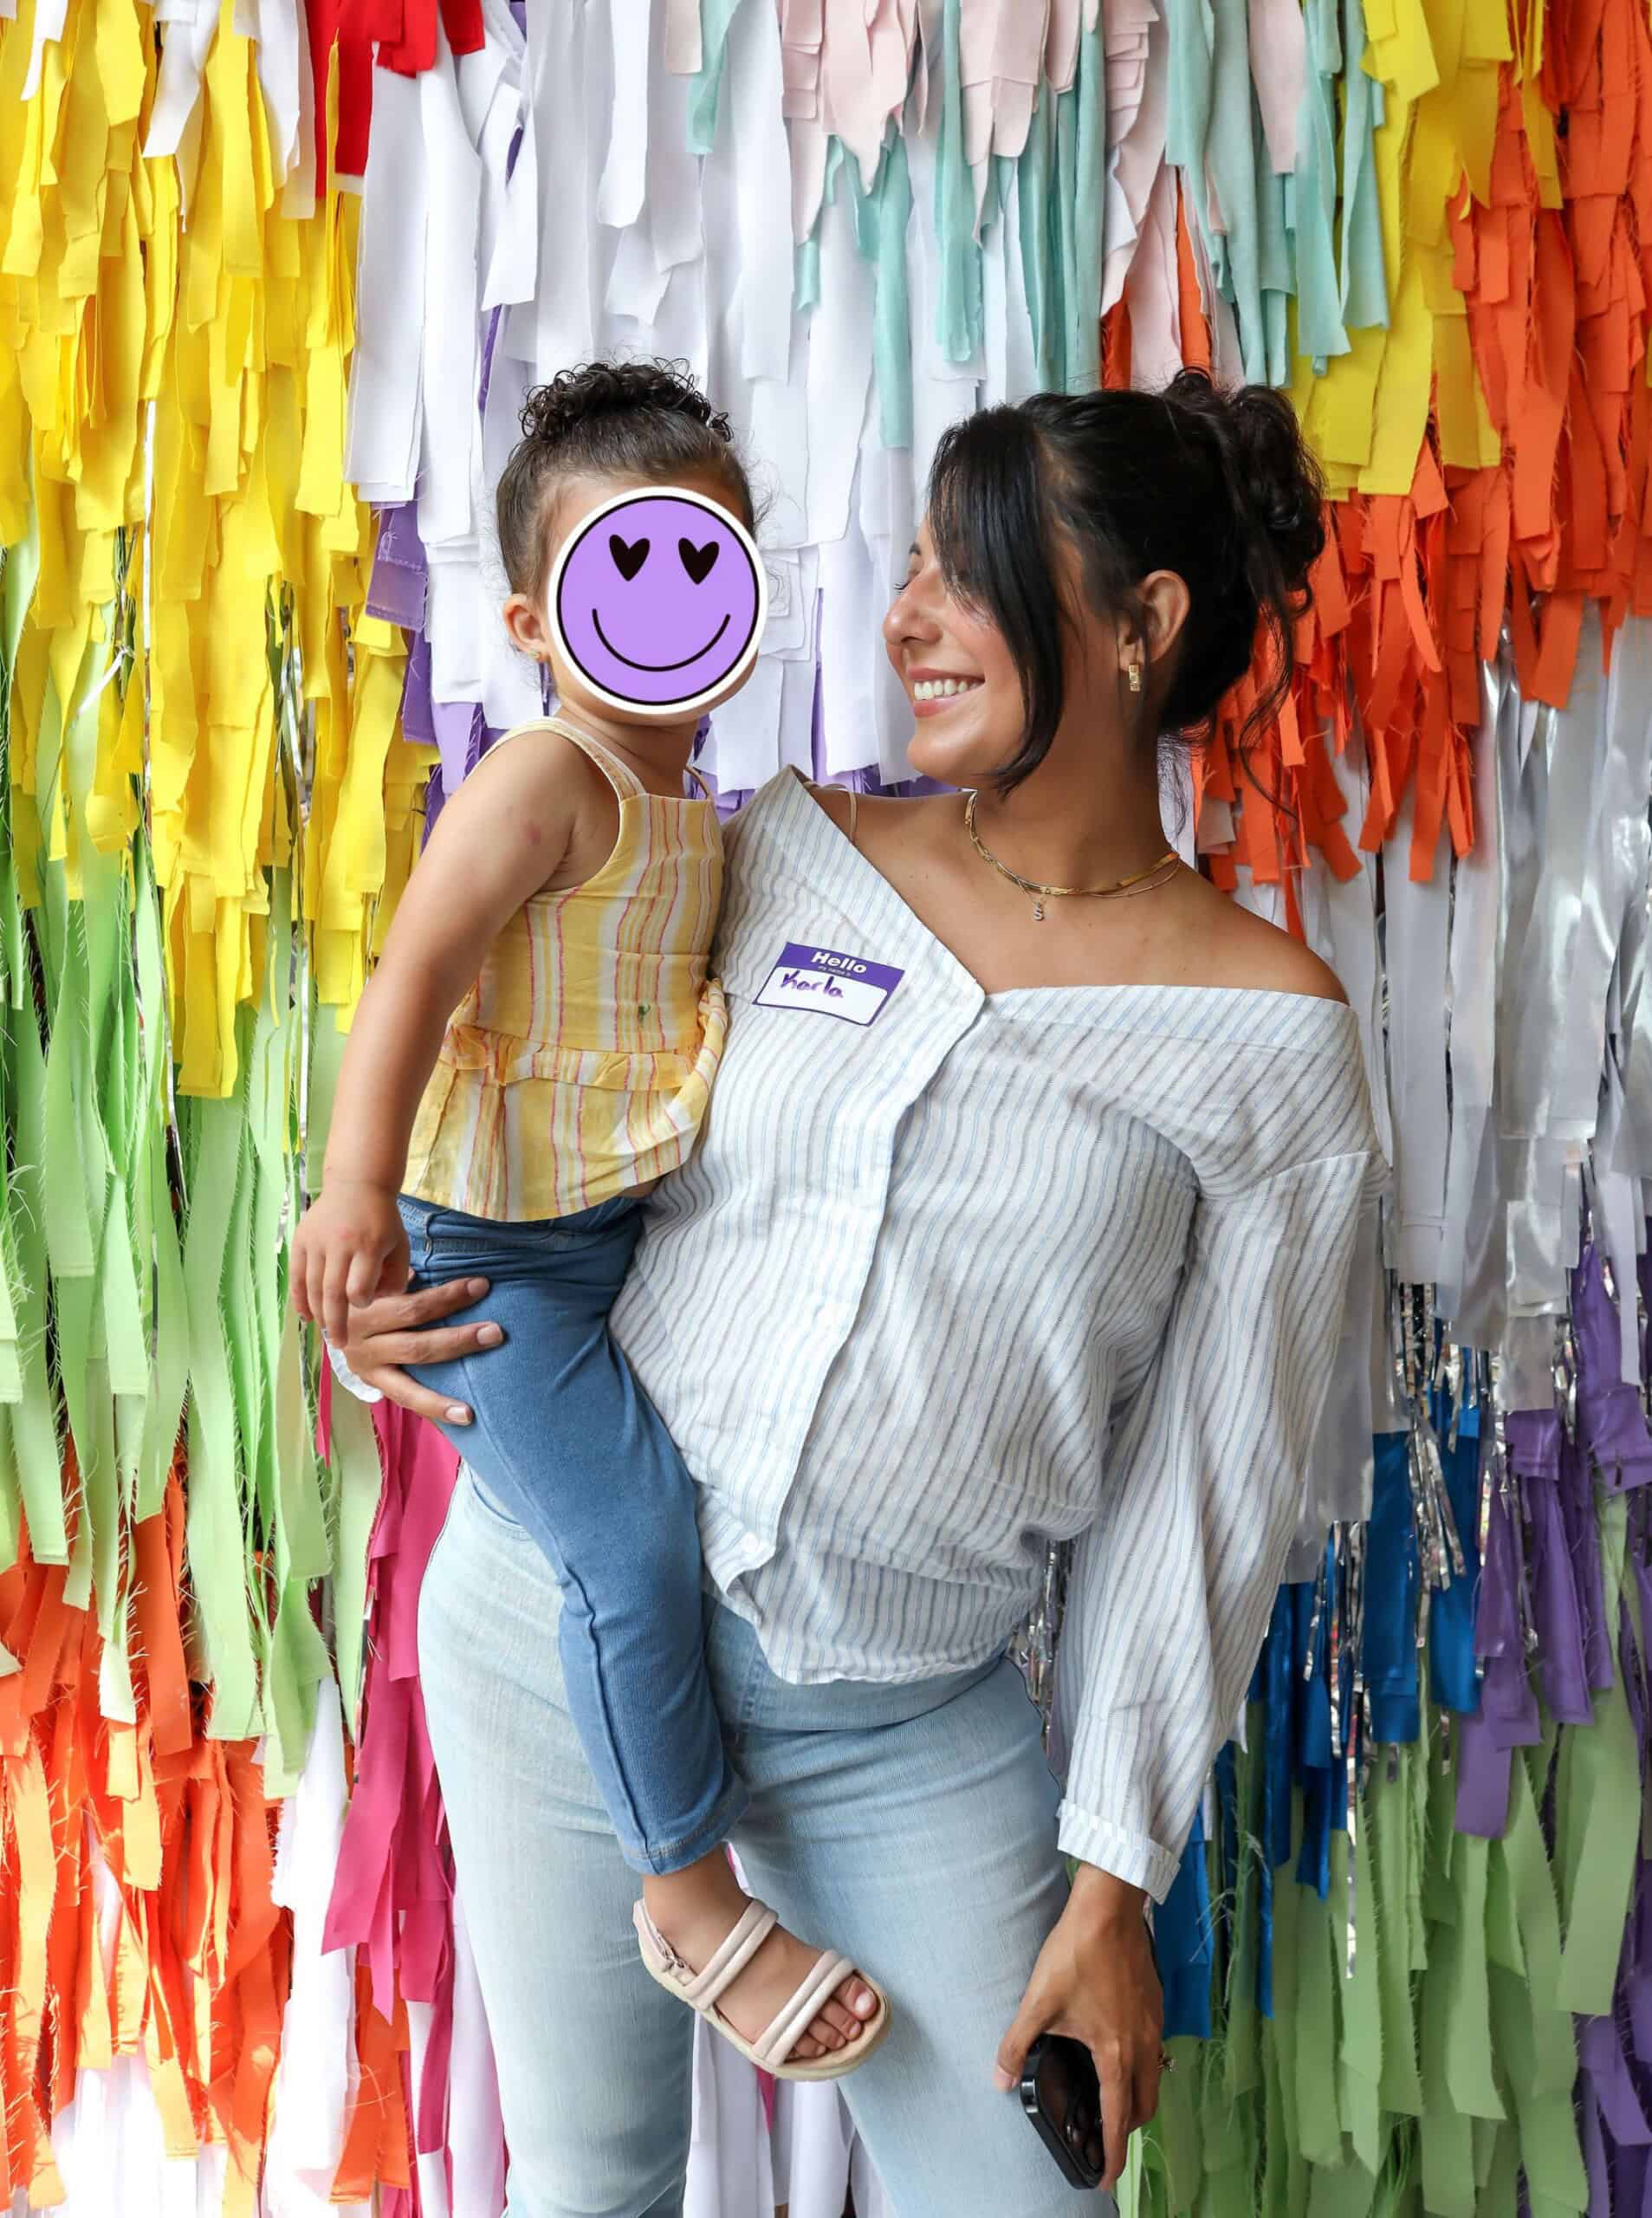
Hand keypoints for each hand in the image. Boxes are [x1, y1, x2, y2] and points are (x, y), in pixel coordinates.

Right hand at [291, 1180, 410, 1348]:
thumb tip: (379, 1305)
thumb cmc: (383, 1220)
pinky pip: (295, 1275)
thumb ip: (396, 1277)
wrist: (357, 1184)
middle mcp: (339, 1244)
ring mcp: (316, 1242)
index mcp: (368, 1246)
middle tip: (339, 1344)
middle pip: (332, 1292)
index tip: (365, 1303)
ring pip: (311, 1286)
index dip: (361, 1303)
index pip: (359, 1288)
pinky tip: (305, 1316)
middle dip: (335, 1322)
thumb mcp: (400, 1246)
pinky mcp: (301, 1240)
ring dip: (317, 1313)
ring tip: (325, 1331)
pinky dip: (299, 1298)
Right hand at [333, 1277, 506, 1426]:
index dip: (449, 1296)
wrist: (326, 1311)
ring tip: (473, 1407)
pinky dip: (434, 1409)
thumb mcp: (378, 1277)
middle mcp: (360, 1341)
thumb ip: (402, 1276)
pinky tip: (463, 1418)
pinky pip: (406, 1400)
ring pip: (410, 1381)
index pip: (412, 1305)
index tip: (482, 1285)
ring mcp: (366, 1367)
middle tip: (496, 1332)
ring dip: (444, 1394)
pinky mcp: (372, 1384)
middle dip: (459, 1339)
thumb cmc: (367, 1287)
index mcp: (364, 1309)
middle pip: (416, 1344)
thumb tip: (438, 1266)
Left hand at [994, 1865, 1163, 2195]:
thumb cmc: (1076, 1954)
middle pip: (1145, 2105)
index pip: (1119, 2120)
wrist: (1109, 1906)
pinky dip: (1141, 2065)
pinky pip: (1154, 2049)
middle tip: (1105, 2135)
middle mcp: (1142, 2045)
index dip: (1114, 2154)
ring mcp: (1153, 2022)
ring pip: (1153, 2077)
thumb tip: (998, 2080)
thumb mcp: (1038, 2001)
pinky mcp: (1155, 2002)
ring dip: (1136, 2097)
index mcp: (1116, 2054)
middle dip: (1128, 2129)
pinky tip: (1118, 2050)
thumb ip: (1017, 2044)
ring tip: (1111, 2097)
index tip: (1107, 2178)